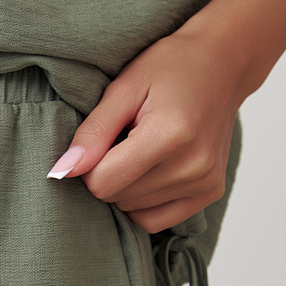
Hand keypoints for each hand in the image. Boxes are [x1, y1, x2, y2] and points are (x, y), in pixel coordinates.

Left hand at [48, 27, 240, 233]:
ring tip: (143, 149)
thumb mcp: (124, 87)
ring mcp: (204, 182)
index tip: (102, 140)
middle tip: (126, 139)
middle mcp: (192, 165)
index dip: (91, 165)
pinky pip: (156, 220)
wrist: (222, 65)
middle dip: (109, 173)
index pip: (102, 183)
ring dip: (127, 186)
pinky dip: (143, 202)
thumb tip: (63, 171)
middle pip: (116, 198)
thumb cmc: (171, 68)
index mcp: (170, 135)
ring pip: (133, 211)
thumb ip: (93, 132)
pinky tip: (150, 172)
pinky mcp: (210, 192)